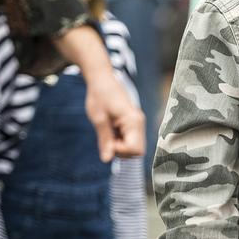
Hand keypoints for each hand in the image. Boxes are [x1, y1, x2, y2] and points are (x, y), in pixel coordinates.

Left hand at [54, 26, 144, 160]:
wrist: (102, 79)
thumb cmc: (99, 96)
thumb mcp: (98, 119)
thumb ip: (105, 140)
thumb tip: (107, 159)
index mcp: (133, 121)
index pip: (135, 149)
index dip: (120, 151)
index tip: (107, 141)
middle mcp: (139, 122)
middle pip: (137, 151)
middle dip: (121, 151)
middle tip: (107, 139)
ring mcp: (137, 123)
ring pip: (135, 146)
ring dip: (120, 146)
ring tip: (108, 133)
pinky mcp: (133, 123)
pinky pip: (131, 139)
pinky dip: (120, 140)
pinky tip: (111, 130)